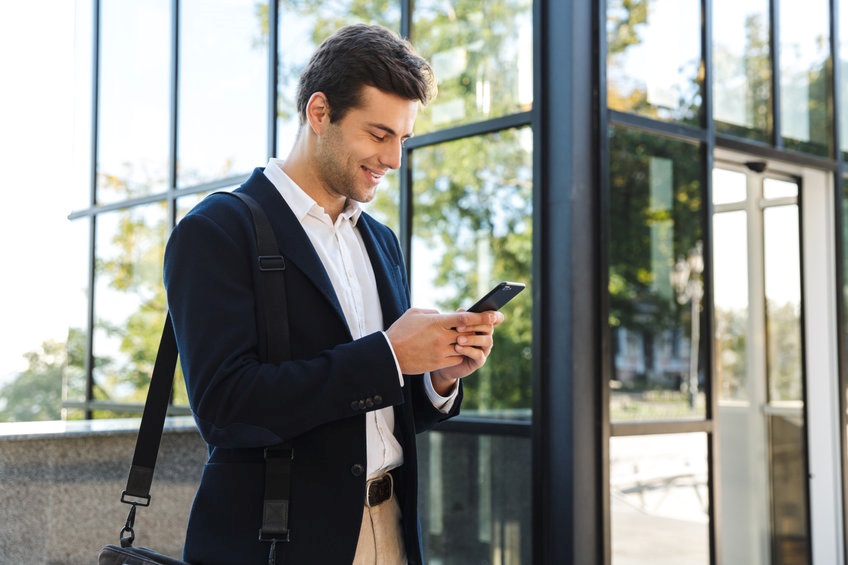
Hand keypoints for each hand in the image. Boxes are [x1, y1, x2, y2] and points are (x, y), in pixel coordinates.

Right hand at [385, 309, 502, 378]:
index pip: (464, 318)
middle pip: (468, 333)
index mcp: (437, 322)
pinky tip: (456, 350)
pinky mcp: (438, 363)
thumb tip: (444, 315)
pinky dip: (459, 354)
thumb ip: (432, 313)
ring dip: (467, 343)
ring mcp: (441, 351)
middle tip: (490, 326)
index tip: (493, 314)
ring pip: (464, 347)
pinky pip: (456, 358)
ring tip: (469, 339)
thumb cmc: (400, 331)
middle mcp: (441, 337)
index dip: (480, 316)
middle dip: (479, 330)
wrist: (390, 355)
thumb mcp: (414, 314)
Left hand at [431, 310, 504, 394]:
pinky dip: (468, 350)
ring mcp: (485, 349)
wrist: (444, 360)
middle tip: (458, 328)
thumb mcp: (453, 327)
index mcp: (482, 324)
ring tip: (458, 339)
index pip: (494, 317)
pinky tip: (457, 348)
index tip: (489, 315)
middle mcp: (486, 335)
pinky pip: (478, 355)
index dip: (495, 315)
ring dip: (472, 339)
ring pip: (486, 341)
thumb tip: (461, 310)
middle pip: (488, 327)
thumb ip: (459, 318)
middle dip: (474, 325)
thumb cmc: (449, 339)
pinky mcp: (480, 361)